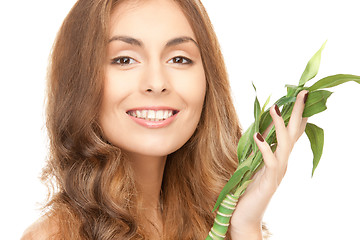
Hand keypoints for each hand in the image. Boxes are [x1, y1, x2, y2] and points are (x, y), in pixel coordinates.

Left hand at [230, 90, 308, 238]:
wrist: (243, 215)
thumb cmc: (246, 189)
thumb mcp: (252, 163)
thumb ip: (258, 148)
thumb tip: (259, 129)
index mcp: (278, 157)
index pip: (291, 132)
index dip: (296, 114)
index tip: (299, 95)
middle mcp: (282, 162)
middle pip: (293, 134)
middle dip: (298, 113)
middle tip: (302, 93)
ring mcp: (277, 172)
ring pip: (284, 145)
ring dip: (280, 125)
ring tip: (275, 107)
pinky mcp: (269, 181)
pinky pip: (270, 161)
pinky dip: (265, 147)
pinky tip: (258, 136)